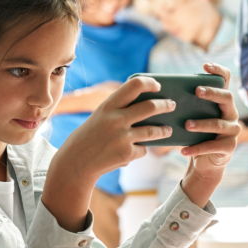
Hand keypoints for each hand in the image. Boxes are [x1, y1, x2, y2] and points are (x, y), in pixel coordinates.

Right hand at [57, 76, 174, 182]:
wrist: (75, 164)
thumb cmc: (88, 138)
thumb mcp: (99, 118)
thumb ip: (119, 112)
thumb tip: (149, 108)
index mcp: (108, 106)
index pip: (134, 85)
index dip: (149, 83)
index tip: (158, 85)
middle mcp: (116, 119)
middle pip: (150, 107)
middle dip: (165, 105)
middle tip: (172, 105)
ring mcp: (123, 137)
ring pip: (153, 131)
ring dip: (164, 130)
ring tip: (168, 130)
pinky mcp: (127, 154)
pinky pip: (142, 150)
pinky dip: (139, 151)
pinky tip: (131, 153)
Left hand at [178, 63, 239, 177]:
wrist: (203, 161)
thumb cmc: (194, 134)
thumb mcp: (190, 117)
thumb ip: (183, 105)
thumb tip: (157, 95)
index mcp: (221, 102)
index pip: (226, 80)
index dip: (218, 70)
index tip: (205, 65)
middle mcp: (230, 113)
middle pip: (227, 98)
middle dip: (212, 93)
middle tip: (197, 91)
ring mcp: (232, 131)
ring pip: (219, 124)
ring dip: (202, 124)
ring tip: (186, 125)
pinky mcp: (228, 147)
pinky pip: (213, 146)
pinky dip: (196, 148)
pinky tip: (183, 150)